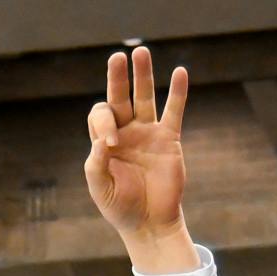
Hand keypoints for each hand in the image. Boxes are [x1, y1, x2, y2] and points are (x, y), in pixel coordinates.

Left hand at [85, 47, 195, 272]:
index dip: (104, 121)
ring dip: (142, 76)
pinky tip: (180, 72)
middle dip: (117, 78)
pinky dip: (178, 93)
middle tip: (117, 57)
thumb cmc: (121, 208)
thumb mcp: (101, 189)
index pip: (101, 115)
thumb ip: (96, 165)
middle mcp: (125, 132)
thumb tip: (102, 141)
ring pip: (144, 97)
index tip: (111, 143)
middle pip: (119, 97)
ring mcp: (148, 133)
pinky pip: (174, 111)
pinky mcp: (169, 139)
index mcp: (105, 142)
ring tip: (140, 52)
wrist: (149, 223)